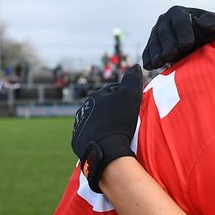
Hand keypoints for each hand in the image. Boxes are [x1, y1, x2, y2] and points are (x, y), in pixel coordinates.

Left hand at [72, 65, 143, 191]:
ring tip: (117, 128)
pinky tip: (108, 139)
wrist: (105, 148)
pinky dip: (98, 135)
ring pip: (95, 119)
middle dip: (112, 108)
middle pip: (103, 105)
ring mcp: (80, 124)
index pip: (113, 91)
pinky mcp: (78, 140)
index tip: (134, 102)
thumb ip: (133, 79)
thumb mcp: (131, 95)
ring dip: (104, 121)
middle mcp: (84, 108)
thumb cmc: (119, 119)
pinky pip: (91, 134)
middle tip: (127, 116)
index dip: (125, 95)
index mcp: (95, 95)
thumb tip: (135, 66)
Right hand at [142, 6, 214, 69]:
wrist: (196, 40)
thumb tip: (204, 25)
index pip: (180, 21)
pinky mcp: (151, 44)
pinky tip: (149, 66)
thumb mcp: (214, 25)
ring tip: (159, 63)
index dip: (183, 33)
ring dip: (156, 53)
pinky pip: (147, 50)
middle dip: (168, 45)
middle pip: (165, 33)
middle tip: (171, 56)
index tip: (187, 45)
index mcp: (179, 13)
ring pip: (154, 42)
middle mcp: (164, 20)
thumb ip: (212, 22)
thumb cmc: (207, 32)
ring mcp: (156, 32)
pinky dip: (148, 58)